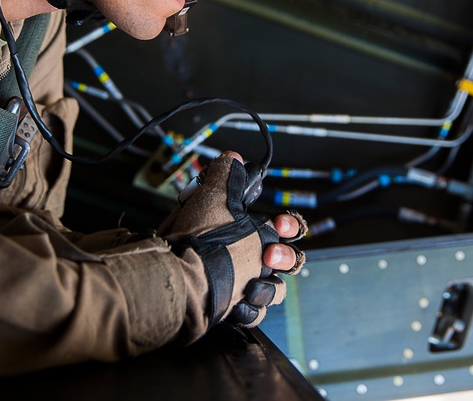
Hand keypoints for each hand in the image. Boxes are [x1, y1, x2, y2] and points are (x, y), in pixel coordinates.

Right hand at [158, 152, 305, 340]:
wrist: (182, 278)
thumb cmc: (200, 240)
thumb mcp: (211, 195)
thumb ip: (225, 175)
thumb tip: (233, 158)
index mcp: (263, 238)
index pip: (290, 228)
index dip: (287, 222)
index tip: (277, 220)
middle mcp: (262, 267)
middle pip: (290, 262)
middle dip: (282, 255)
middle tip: (266, 252)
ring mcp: (250, 292)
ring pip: (274, 292)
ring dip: (266, 285)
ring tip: (252, 278)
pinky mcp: (234, 312)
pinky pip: (252, 314)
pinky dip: (246, 308)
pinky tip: (237, 300)